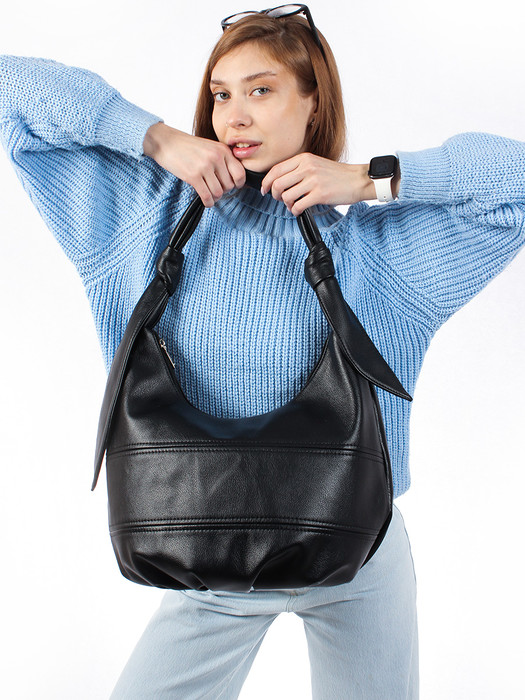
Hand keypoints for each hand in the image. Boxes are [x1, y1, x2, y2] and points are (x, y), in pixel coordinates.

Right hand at [143, 122, 245, 206]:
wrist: (166, 142)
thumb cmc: (188, 147)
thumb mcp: (210, 147)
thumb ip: (223, 160)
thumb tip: (234, 179)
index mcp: (223, 150)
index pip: (240, 173)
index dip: (238, 184)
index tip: (232, 186)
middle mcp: (216, 157)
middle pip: (229, 185)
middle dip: (223, 190)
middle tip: (215, 188)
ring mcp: (205, 167)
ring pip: (218, 192)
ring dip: (214, 197)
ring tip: (209, 193)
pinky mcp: (193, 176)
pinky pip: (207, 196)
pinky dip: (208, 202)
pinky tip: (205, 200)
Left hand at [260, 153, 375, 215]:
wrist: (358, 179)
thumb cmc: (338, 175)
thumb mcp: (316, 164)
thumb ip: (300, 169)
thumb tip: (282, 182)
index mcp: (304, 159)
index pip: (276, 170)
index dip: (266, 182)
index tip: (265, 190)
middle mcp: (307, 167)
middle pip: (278, 183)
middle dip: (275, 195)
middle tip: (280, 200)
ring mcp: (313, 180)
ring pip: (286, 195)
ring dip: (286, 204)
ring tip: (292, 205)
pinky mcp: (319, 194)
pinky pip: (297, 205)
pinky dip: (294, 211)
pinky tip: (299, 210)